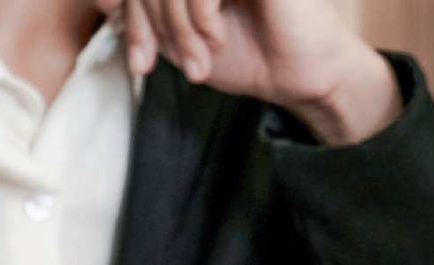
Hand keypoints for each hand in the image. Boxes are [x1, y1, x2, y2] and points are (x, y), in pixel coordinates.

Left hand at [97, 0, 400, 143]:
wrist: (301, 77)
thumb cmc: (246, 57)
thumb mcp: (179, 44)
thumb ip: (143, 21)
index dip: (132, 18)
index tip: (140, 62)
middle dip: (147, 27)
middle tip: (158, 64)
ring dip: (176, 29)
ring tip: (197, 62)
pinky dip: (200, 18)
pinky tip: (215, 41)